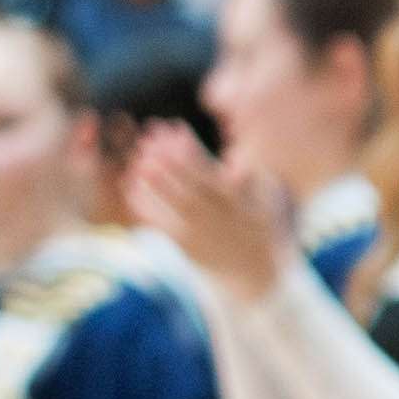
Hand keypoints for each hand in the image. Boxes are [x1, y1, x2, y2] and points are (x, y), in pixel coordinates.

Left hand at [129, 124, 291, 303]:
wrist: (254, 273)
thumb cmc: (258, 224)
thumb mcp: (266, 197)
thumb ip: (250, 172)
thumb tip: (232, 146)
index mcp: (240, 200)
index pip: (209, 167)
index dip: (188, 145)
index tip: (173, 125)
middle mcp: (219, 216)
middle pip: (186, 182)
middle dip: (165, 158)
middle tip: (147, 137)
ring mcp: (200, 232)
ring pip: (170, 202)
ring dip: (150, 179)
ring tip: (137, 159)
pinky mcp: (185, 247)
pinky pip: (159, 222)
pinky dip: (144, 204)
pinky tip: (132, 186)